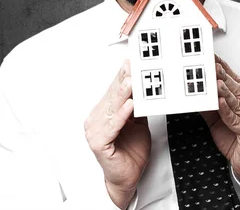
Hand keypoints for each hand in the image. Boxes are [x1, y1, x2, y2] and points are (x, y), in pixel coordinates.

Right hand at [84, 60, 150, 208]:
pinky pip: (112, 127)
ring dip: (122, 94)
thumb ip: (138, 107)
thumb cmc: (131, 151)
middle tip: (132, 66)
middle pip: (112, 97)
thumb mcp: (139, 123)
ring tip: (132, 82)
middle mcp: (96, 120)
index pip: (113, 91)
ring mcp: (95, 132)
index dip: (122, 76)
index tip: (131, 62)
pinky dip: (121, 115)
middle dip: (123, 80)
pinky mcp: (99, 143)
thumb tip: (145, 89)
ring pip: (112, 109)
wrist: (128, 177)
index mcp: (104, 113)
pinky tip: (130, 105)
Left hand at [200, 55, 239, 189]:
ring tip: (215, 80)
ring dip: (224, 91)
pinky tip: (220, 102)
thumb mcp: (222, 120)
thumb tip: (197, 93)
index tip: (214, 58)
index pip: (238, 81)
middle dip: (222, 76)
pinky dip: (227, 111)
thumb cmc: (239, 142)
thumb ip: (212, 106)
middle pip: (237, 89)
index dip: (225, 69)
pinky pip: (236, 120)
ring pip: (237, 102)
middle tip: (211, 65)